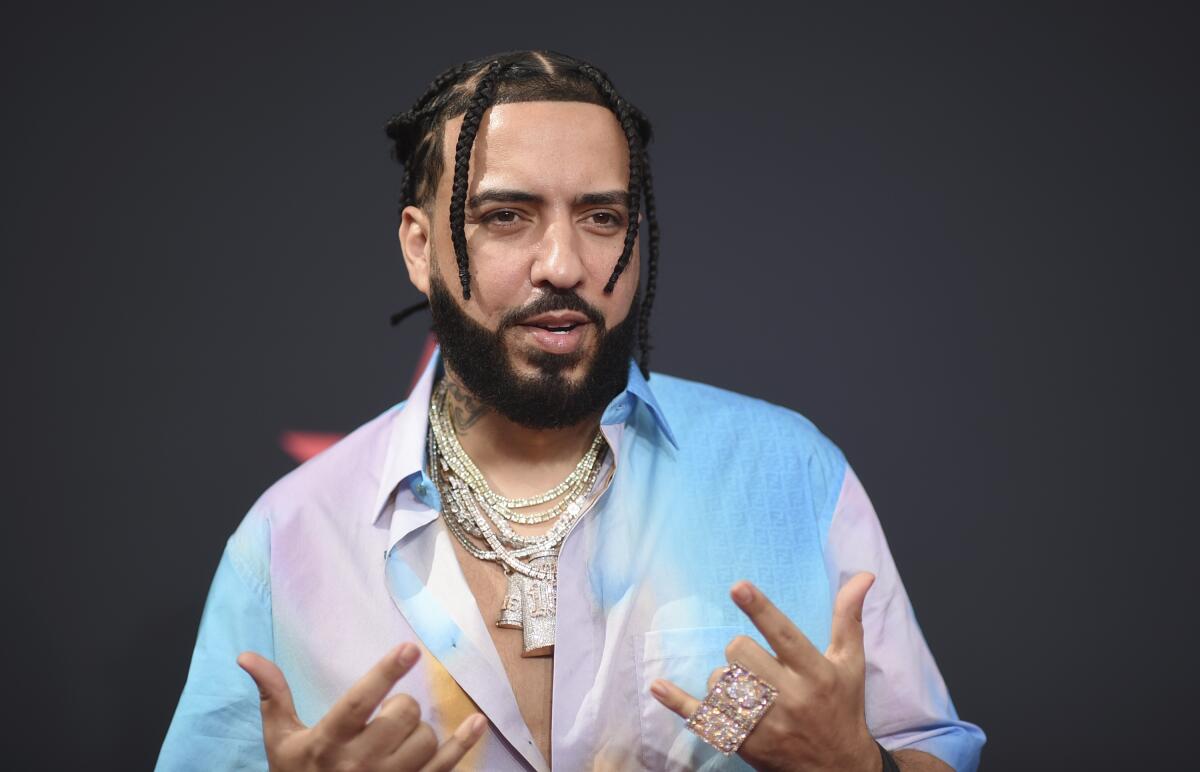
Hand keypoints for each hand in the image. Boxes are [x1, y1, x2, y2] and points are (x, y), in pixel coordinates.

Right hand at [238, 643, 485, 770]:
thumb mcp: (280, 741)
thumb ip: (273, 696)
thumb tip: (247, 656)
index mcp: (327, 743)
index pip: (360, 702)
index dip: (386, 673)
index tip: (409, 648)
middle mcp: (359, 764)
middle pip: (403, 716)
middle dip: (403, 706)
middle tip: (390, 713)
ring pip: (425, 739)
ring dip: (419, 731)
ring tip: (400, 737)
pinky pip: (445, 766)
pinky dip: (464, 743)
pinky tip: (476, 723)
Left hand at [650, 573, 879, 771]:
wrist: (838, 768)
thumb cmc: (842, 707)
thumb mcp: (850, 664)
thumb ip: (848, 618)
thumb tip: (863, 576)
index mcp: (815, 673)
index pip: (784, 636)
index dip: (760, 610)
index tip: (738, 587)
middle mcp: (789, 698)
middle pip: (740, 653)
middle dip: (742, 652)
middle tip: (758, 665)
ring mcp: (764, 724)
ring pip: (721, 682)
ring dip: (727, 679)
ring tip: (750, 691)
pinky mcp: (742, 743)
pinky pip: (703, 717)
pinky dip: (677, 701)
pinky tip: (658, 686)